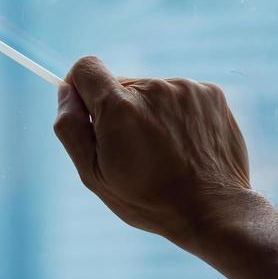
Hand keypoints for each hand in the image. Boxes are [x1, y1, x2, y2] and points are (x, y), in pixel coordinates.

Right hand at [52, 55, 254, 247]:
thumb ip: (70, 127)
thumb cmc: (147, 199)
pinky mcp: (211, 93)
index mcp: (120, 108)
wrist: (213, 210)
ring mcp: (186, 88)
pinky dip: (176, 115)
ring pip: (151, 91)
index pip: (86, 68)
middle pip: (120, 83)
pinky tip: (184, 145)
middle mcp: (154, 88)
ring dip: (150, 113)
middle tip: (133, 150)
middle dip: (118, 109)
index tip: (88, 112)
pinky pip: (179, 95)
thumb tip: (65, 90)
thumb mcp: (93, 174)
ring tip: (164, 151)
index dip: (80, 88)